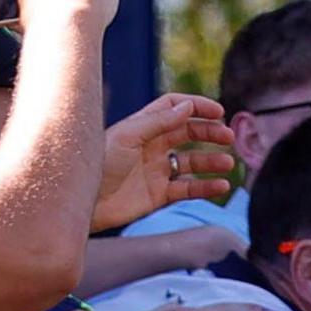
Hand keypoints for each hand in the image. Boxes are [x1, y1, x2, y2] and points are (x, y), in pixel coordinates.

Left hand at [92, 93, 237, 228]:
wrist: (82, 204)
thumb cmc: (97, 166)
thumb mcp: (127, 137)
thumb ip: (158, 122)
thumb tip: (188, 107)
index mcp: (142, 126)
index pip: (174, 108)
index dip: (196, 106)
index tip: (218, 111)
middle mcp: (151, 146)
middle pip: (188, 133)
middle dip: (210, 133)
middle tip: (228, 137)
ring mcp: (156, 171)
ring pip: (192, 162)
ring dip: (211, 161)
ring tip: (228, 163)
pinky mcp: (159, 195)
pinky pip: (189, 188)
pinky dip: (206, 187)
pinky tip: (221, 185)